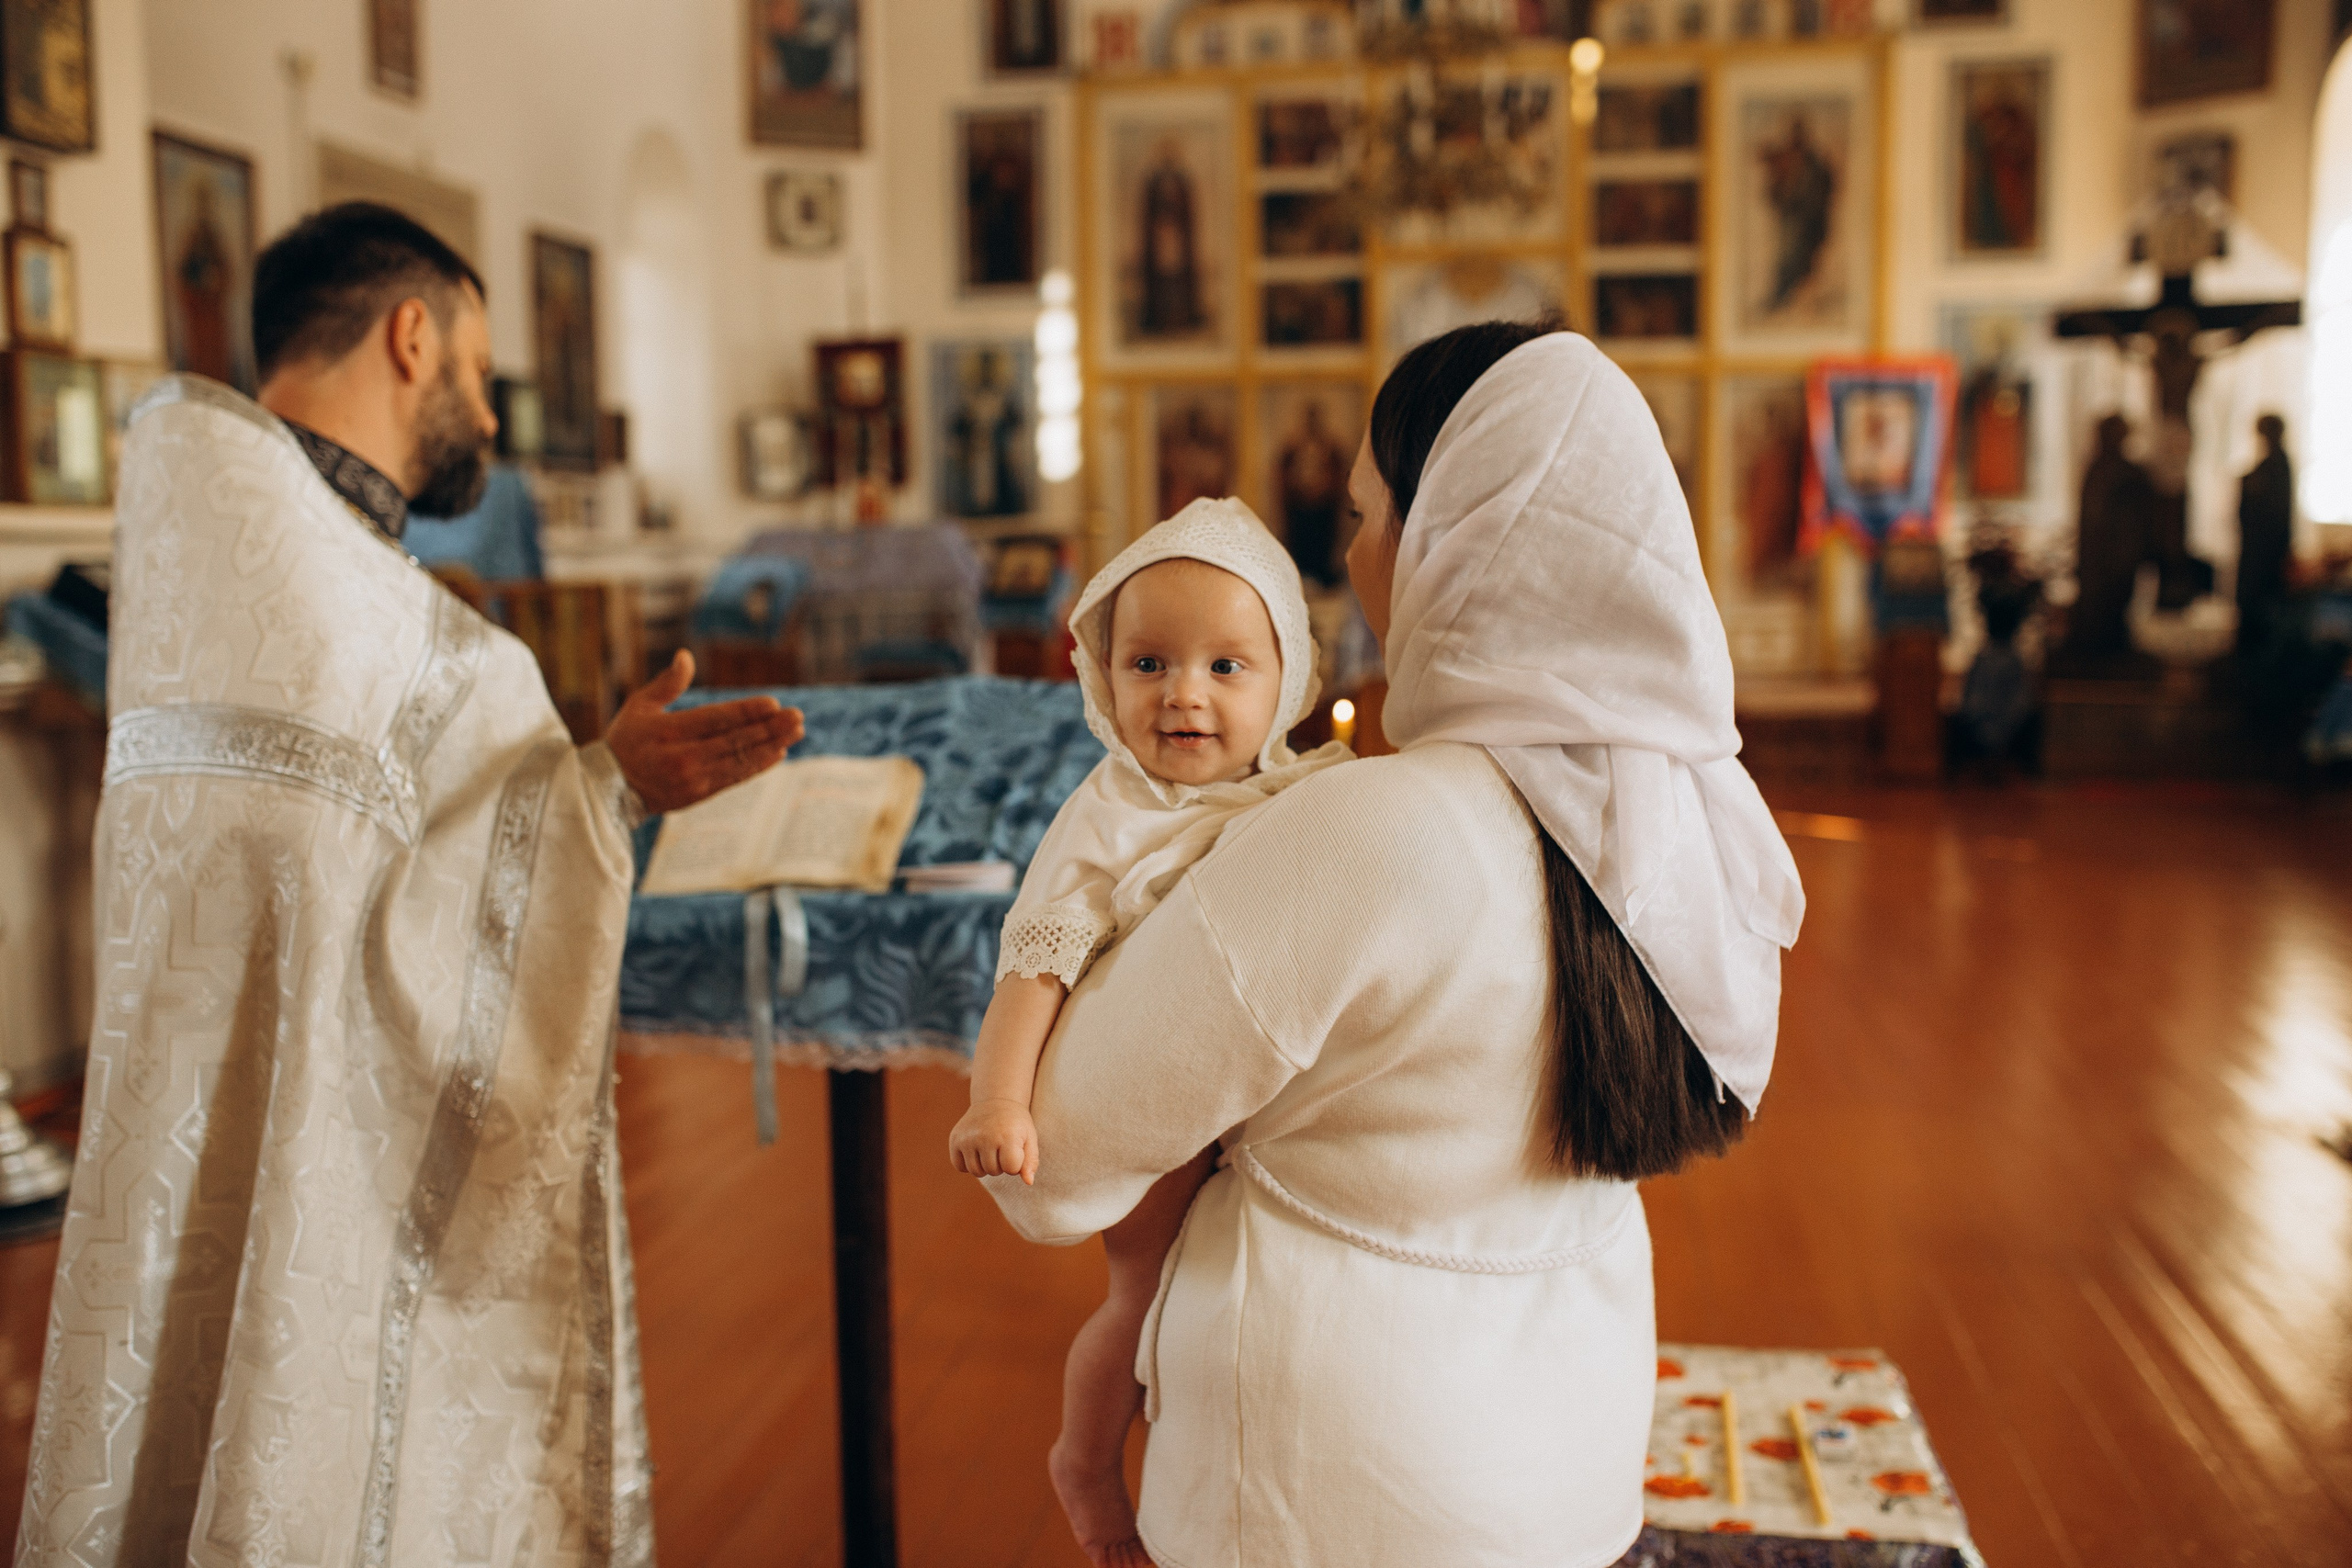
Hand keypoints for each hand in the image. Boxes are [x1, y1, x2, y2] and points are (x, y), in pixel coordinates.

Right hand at [605, 650, 804, 814]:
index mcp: (667, 731)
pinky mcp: (699, 794)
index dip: (746, 712)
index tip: (773, 704)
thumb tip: (686, 656)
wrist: (609, 789)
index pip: (715, 719)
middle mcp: (682, 757)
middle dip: (769, 728)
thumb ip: (667, 683)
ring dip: (772, 745)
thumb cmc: (626, 740)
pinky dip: (758, 765)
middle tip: (797, 716)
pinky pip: (734, 778)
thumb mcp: (638, 706)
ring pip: (739, 760)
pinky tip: (778, 753)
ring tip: (796, 732)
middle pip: (734, 740)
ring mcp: (693, 778)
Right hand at [950, 1098, 1039, 1183]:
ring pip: (976, 1171)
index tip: (1015, 1149)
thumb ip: (1031, 1161)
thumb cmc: (1015, 1123)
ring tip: (990, 1149)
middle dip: (1000, 1164)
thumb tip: (1028, 1182)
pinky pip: (960, 1166)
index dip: (1015, 1163)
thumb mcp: (1029, 1138)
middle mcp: (985, 1137)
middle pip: (993, 1171)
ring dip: (984, 1166)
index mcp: (1007, 1136)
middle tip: (1001, 1147)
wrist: (995, 1101)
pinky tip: (975, 1151)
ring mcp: (967, 1138)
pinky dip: (968, 1164)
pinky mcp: (955, 1139)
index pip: (1011, 1169)